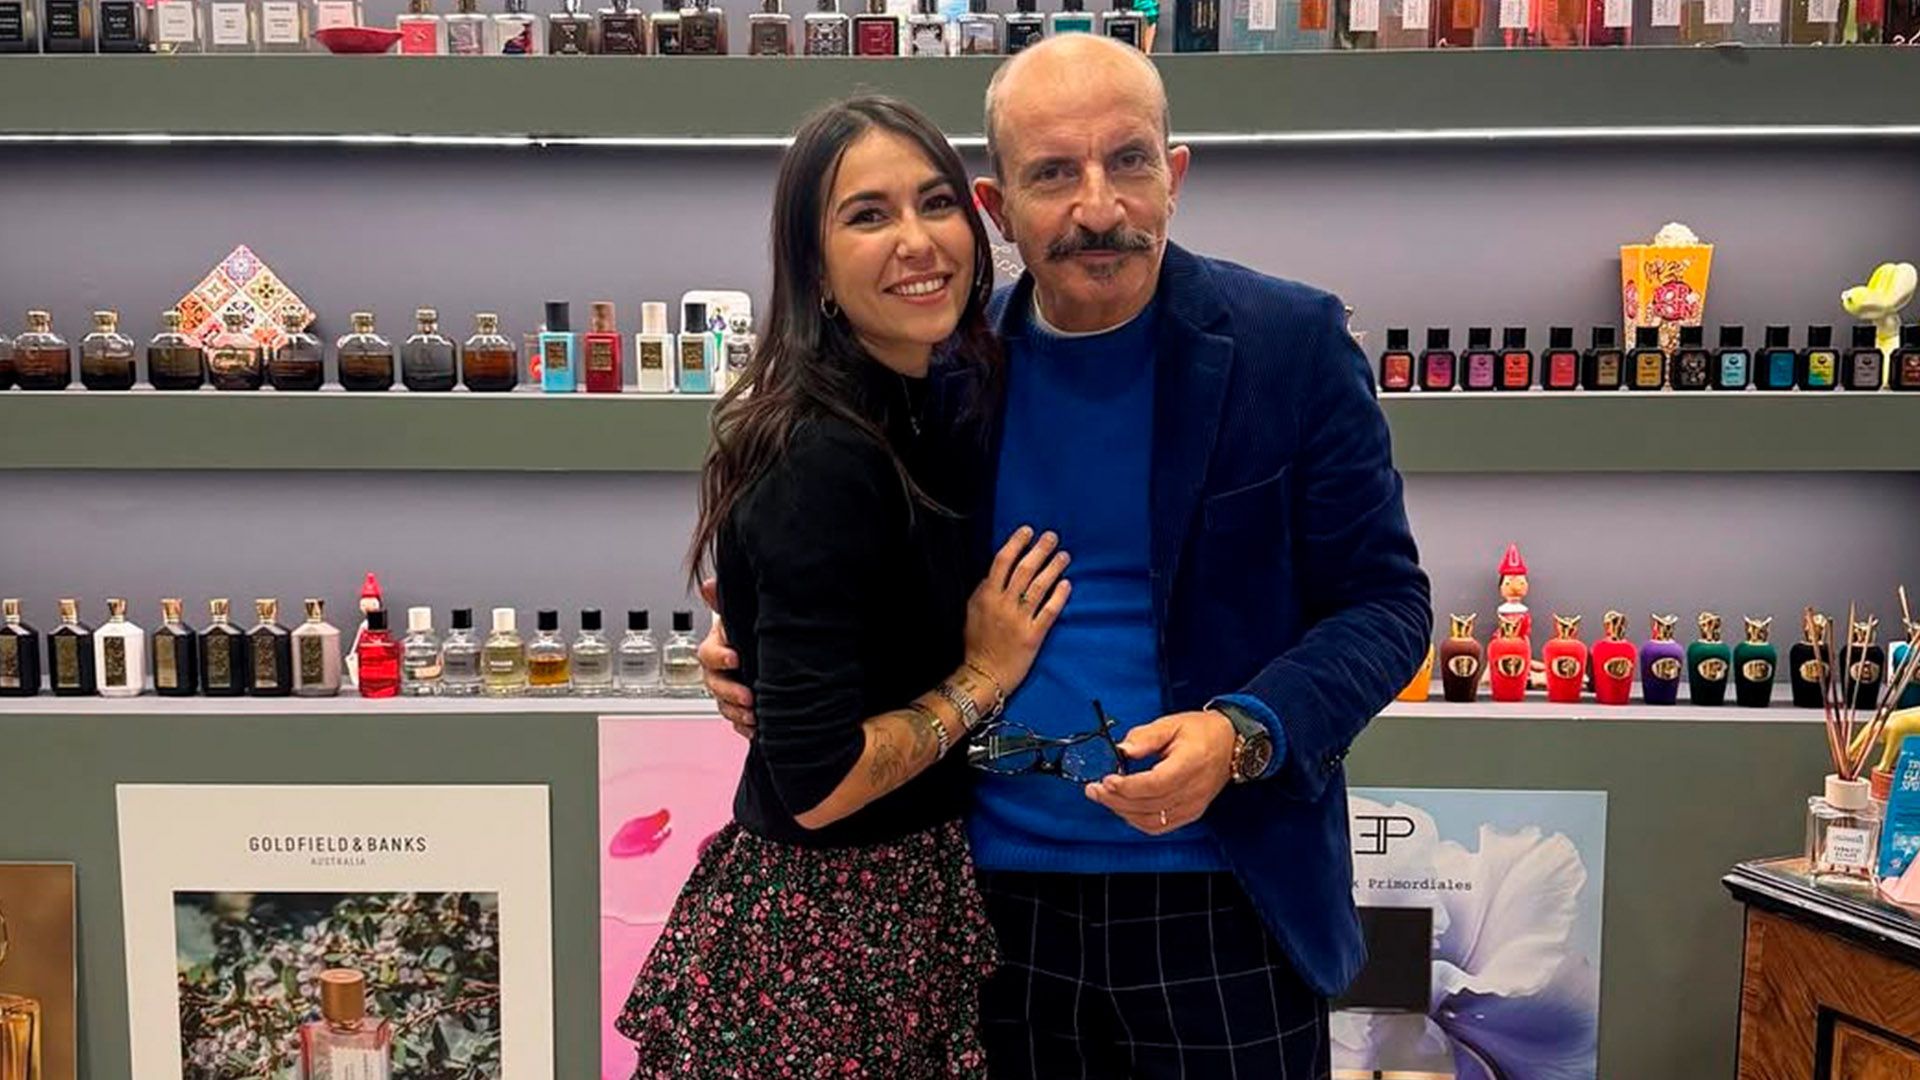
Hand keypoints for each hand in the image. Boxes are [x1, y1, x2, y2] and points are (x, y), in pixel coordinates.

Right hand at [696, 578, 756, 739]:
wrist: (766, 652)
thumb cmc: (749, 631)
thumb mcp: (740, 614)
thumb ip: (723, 601)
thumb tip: (707, 584)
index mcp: (717, 647)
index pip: (709, 654)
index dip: (720, 657)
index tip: (736, 659)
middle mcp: (718, 670)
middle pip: (714, 685)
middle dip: (730, 693)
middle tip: (749, 697)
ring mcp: (727, 689)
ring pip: (723, 706)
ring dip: (737, 713)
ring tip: (754, 717)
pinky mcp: (738, 707)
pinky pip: (735, 722)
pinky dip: (743, 727)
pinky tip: (755, 730)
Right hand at [965, 526, 1071, 691]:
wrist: (983, 675)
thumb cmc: (977, 644)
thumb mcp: (972, 612)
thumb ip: (984, 591)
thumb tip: (997, 572)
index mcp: (986, 596)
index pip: (1002, 562)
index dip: (1016, 543)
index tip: (1027, 531)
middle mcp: (1003, 605)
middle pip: (1024, 569)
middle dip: (1040, 550)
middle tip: (1052, 537)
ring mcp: (1019, 620)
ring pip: (1039, 586)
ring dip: (1053, 568)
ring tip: (1064, 556)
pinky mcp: (1033, 635)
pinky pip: (1049, 611)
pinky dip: (1059, 595)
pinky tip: (1067, 583)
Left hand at [1084, 710, 1235, 834]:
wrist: (1231, 744)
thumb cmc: (1202, 732)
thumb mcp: (1172, 723)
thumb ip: (1145, 737)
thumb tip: (1121, 750)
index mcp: (1191, 763)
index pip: (1156, 784)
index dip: (1128, 786)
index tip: (1106, 780)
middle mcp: (1194, 790)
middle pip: (1149, 805)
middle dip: (1116, 800)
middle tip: (1093, 790)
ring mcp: (1193, 806)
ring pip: (1152, 821)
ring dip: (1123, 812)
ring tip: (1104, 798)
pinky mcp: (1191, 814)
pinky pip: (1160, 826)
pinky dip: (1137, 820)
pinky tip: (1123, 808)